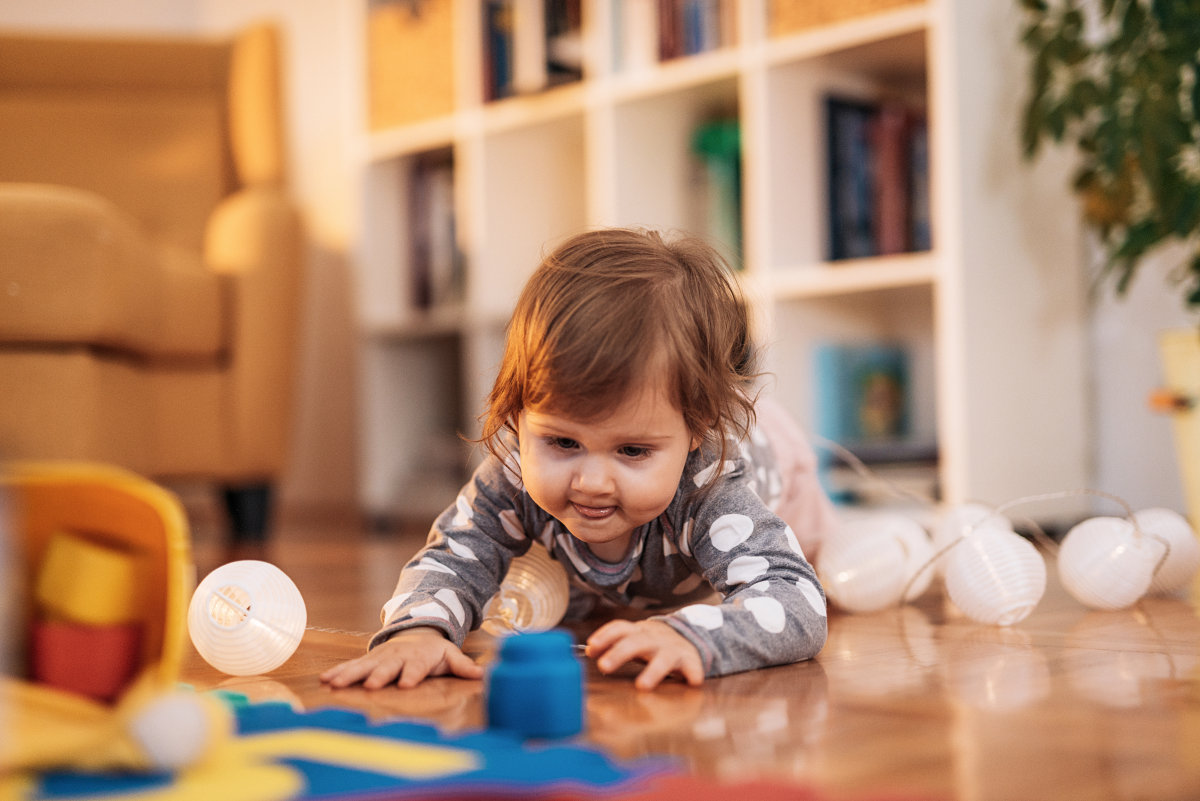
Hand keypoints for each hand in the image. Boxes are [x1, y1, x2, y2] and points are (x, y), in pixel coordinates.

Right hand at [319, 627, 482, 689]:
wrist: (415, 633)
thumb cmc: (434, 652)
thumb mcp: (450, 656)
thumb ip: (463, 666)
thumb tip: (483, 675)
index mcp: (420, 657)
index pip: (417, 666)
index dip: (412, 674)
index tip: (406, 684)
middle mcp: (398, 656)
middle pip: (388, 666)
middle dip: (378, 675)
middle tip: (369, 686)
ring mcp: (380, 658)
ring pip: (364, 666)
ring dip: (349, 675)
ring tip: (334, 684)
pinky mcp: (367, 660)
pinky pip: (351, 666)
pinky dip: (338, 672)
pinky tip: (324, 680)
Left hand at [585, 619, 703, 690]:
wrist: (687, 638)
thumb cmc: (652, 643)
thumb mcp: (634, 638)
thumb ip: (613, 644)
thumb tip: (588, 651)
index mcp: (638, 632)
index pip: (619, 628)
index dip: (604, 636)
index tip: (590, 649)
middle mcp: (654, 638)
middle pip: (636, 642)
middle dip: (619, 653)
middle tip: (604, 666)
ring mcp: (673, 649)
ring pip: (663, 659)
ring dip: (653, 672)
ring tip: (642, 686)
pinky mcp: (690, 660)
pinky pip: (693, 667)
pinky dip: (693, 674)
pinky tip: (692, 683)